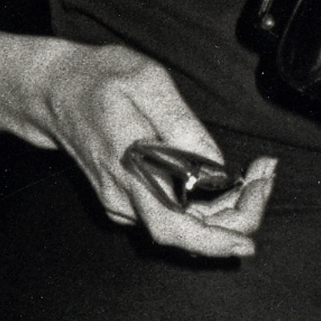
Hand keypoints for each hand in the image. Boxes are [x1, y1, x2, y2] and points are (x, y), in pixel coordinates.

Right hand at [22, 37, 275, 260]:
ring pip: (185, 227)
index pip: (175, 228)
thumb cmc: (99, 80)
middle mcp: (125, 198)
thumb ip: (183, 125)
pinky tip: (228, 181)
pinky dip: (207, 206)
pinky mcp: (127, 202)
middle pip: (189, 235)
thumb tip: (215, 168)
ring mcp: (123, 204)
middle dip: (238, 215)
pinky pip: (174, 216)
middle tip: (266, 177)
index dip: (218, 240)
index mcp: (130, 169)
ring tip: (257, 174)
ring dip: (227, 210)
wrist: (53, 92)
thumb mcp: (147, 81)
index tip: (251, 232)